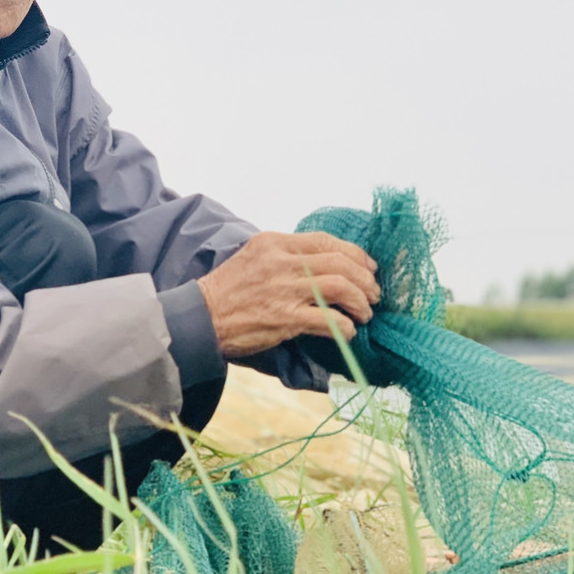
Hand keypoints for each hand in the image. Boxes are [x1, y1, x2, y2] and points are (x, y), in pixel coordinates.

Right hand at [197, 232, 379, 358]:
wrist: (199, 317)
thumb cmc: (226, 291)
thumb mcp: (253, 258)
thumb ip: (284, 256)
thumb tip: (319, 265)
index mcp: (275, 243)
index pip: (326, 241)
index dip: (355, 254)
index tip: (368, 267)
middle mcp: (282, 262)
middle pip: (340, 262)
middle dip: (366, 279)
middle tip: (374, 294)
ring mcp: (284, 290)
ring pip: (341, 287)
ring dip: (361, 302)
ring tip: (365, 313)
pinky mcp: (285, 318)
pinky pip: (329, 320)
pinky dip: (345, 327)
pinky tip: (347, 332)